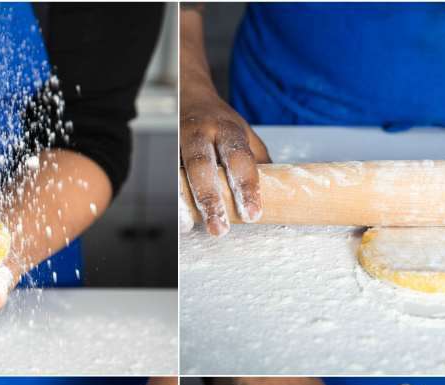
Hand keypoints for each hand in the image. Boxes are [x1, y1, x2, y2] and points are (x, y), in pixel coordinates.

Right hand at [179, 84, 270, 235]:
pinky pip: (167, 177)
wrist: (190, 96)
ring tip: (190, 225)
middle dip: (210, 199)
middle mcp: (200, 133)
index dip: (247, 187)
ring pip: (178, 173)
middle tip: (219, 228)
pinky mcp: (165, 153)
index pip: (239, 158)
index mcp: (227, 129)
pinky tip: (180, 218)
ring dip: (184, 202)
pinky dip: (174, 199)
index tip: (253, 214)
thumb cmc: (221, 123)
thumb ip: (258, 162)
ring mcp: (178, 142)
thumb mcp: (245, 136)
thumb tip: (279, 193)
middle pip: (202, 166)